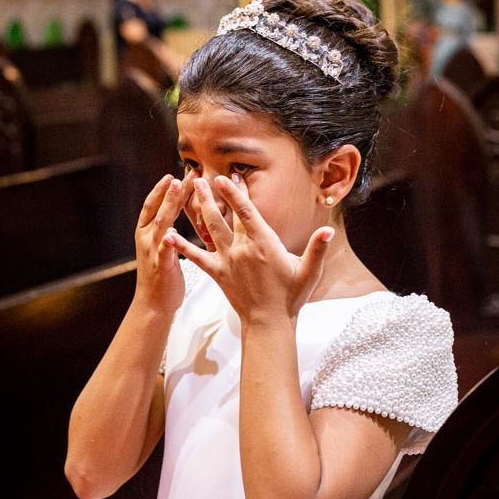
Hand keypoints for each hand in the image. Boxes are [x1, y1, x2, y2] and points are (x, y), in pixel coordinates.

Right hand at [134, 175, 191, 313]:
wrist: (152, 303)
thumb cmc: (162, 275)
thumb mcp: (161, 247)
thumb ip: (166, 229)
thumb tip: (175, 212)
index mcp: (145, 233)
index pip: (151, 205)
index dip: (161, 189)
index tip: (172, 174)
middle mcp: (146, 239)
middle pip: (157, 209)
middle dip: (170, 190)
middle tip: (182, 174)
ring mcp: (152, 252)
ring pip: (161, 223)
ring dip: (169, 204)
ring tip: (177, 188)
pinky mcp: (162, 266)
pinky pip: (164, 251)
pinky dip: (167, 241)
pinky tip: (171, 232)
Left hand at [164, 175, 332, 322]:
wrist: (269, 322)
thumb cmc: (291, 296)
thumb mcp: (309, 272)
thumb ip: (318, 249)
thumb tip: (329, 230)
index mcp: (264, 244)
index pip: (248, 212)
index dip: (237, 193)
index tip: (229, 176)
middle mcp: (243, 249)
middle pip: (225, 216)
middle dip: (214, 195)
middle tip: (202, 176)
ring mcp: (227, 261)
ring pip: (210, 229)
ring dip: (200, 209)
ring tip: (192, 191)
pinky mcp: (217, 273)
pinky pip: (196, 257)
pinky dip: (182, 246)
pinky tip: (169, 234)